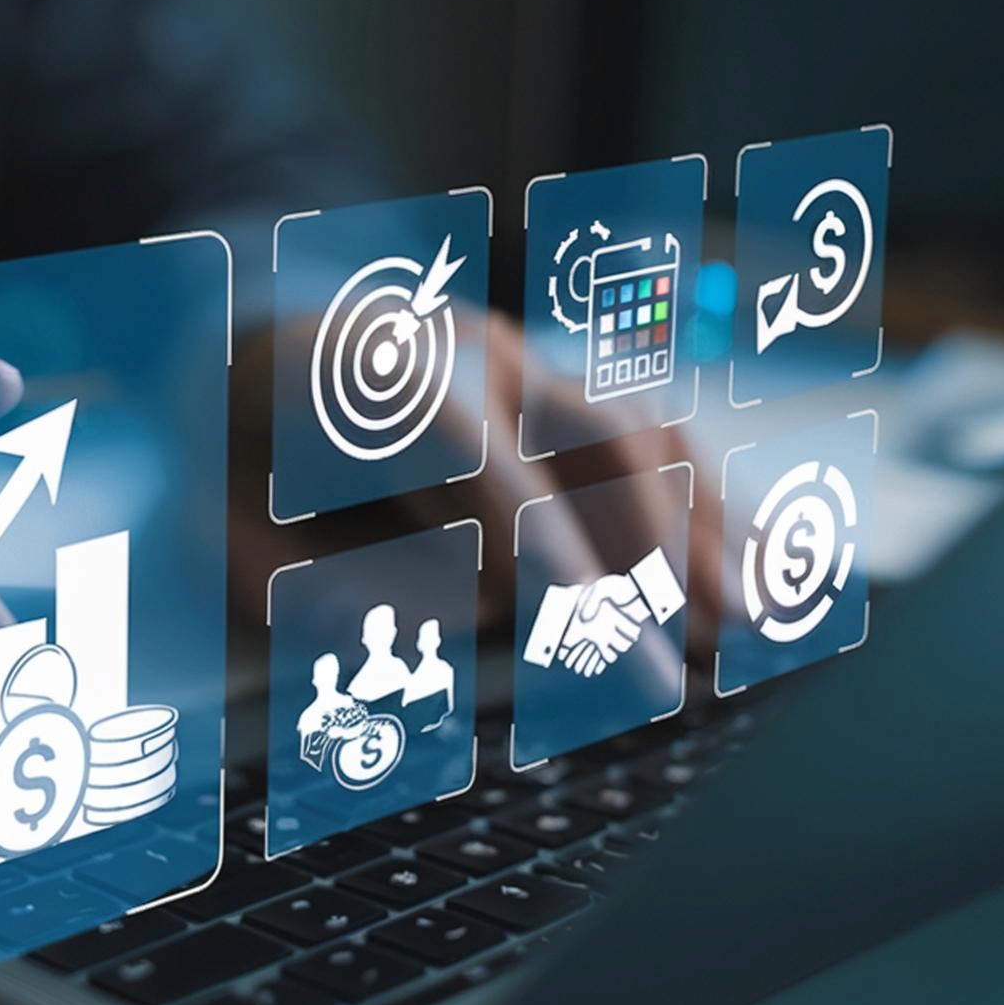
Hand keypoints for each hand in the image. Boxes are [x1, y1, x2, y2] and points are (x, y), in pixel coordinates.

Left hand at [230, 310, 721, 656]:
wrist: (257, 358)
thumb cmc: (245, 474)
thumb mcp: (240, 542)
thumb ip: (331, 589)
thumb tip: (472, 611)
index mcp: (370, 377)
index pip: (480, 455)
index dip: (549, 546)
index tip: (610, 636)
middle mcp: (465, 355)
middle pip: (591, 431)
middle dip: (649, 544)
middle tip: (689, 649)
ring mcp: (526, 365)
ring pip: (643, 432)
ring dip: (702, 531)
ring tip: (751, 622)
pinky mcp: (560, 391)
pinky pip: (653, 442)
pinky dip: (709, 508)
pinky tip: (763, 570)